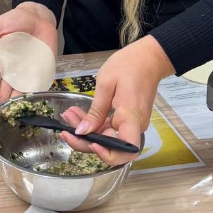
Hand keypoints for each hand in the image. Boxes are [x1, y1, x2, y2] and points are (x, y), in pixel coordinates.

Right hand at [0, 2, 57, 106]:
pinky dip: (36, 94)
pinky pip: (36, 85)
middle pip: (5, 88)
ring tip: (18, 112)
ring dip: (19, 101)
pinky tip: (35, 104)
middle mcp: (10, 69)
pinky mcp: (39, 72)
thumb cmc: (15, 20)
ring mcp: (25, 72)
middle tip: (3, 114)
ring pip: (20, 90)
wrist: (38, 17)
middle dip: (4, 101)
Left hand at [58, 34, 174, 165]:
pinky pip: (110, 128)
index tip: (89, 142)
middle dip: (85, 141)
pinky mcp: (128, 120)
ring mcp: (132, 124)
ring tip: (68, 116)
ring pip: (107, 138)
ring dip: (86, 131)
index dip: (107, 154)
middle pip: (111, 147)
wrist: (149, 58)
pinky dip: (94, 124)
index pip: (126, 151)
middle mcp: (134, 127)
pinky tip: (78, 113)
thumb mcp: (106, 83)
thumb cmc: (128, 65)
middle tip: (64, 128)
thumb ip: (95, 110)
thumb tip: (82, 132)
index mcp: (131, 118)